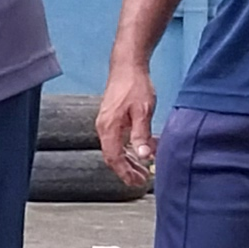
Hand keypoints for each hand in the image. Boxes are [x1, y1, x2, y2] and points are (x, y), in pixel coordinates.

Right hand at [97, 67, 159, 190]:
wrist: (127, 66)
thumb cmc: (135, 85)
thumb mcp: (143, 111)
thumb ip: (142, 135)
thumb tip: (144, 157)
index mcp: (109, 127)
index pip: (113, 158)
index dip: (125, 172)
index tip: (137, 181)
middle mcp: (103, 127)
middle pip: (112, 156)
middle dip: (127, 170)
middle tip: (142, 180)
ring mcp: (106, 123)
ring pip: (115, 149)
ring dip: (128, 160)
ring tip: (143, 169)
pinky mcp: (111, 118)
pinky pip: (117, 140)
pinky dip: (128, 149)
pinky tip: (140, 150)